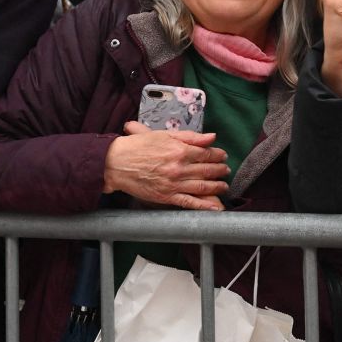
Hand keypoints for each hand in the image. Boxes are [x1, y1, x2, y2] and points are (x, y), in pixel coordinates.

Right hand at [104, 120, 228, 210]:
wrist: (116, 163)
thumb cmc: (138, 146)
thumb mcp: (164, 135)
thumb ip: (190, 136)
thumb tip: (211, 137)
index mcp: (180, 150)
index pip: (206, 153)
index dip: (218, 155)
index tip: (222, 156)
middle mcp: (179, 168)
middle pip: (207, 170)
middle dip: (220, 170)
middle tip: (225, 170)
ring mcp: (174, 184)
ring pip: (203, 186)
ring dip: (217, 187)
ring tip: (224, 186)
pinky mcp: (167, 197)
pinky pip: (190, 203)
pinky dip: (205, 206)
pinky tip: (216, 207)